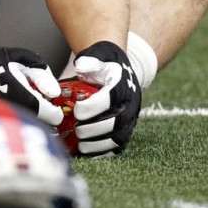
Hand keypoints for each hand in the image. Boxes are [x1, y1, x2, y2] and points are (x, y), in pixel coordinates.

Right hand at [0, 36, 62, 125]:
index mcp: (19, 93)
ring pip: (19, 128)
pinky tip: (4, 113)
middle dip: (40, 119)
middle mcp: (8, 110)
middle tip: (38, 110)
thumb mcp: (20, 58)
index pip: (47, 114)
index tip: (54, 111)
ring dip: (24, 121)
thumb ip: (41, 74)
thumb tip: (54, 92)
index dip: (54, 113)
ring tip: (20, 110)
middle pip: (34, 124)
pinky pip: (2, 128)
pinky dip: (7, 124)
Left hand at [73, 40, 140, 155]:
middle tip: (77, 130)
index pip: (112, 98)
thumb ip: (89, 60)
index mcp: (123, 85)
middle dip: (95, 128)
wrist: (116, 69)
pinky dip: (103, 152)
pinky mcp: (125, 130)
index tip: (77, 110)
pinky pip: (118, 146)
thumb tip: (81, 67)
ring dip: (98, 144)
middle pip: (117, 122)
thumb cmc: (102, 63)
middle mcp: (131, 103)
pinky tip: (87, 151)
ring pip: (119, 137)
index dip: (94, 107)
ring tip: (80, 144)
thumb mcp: (97, 56)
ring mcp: (130, 118)